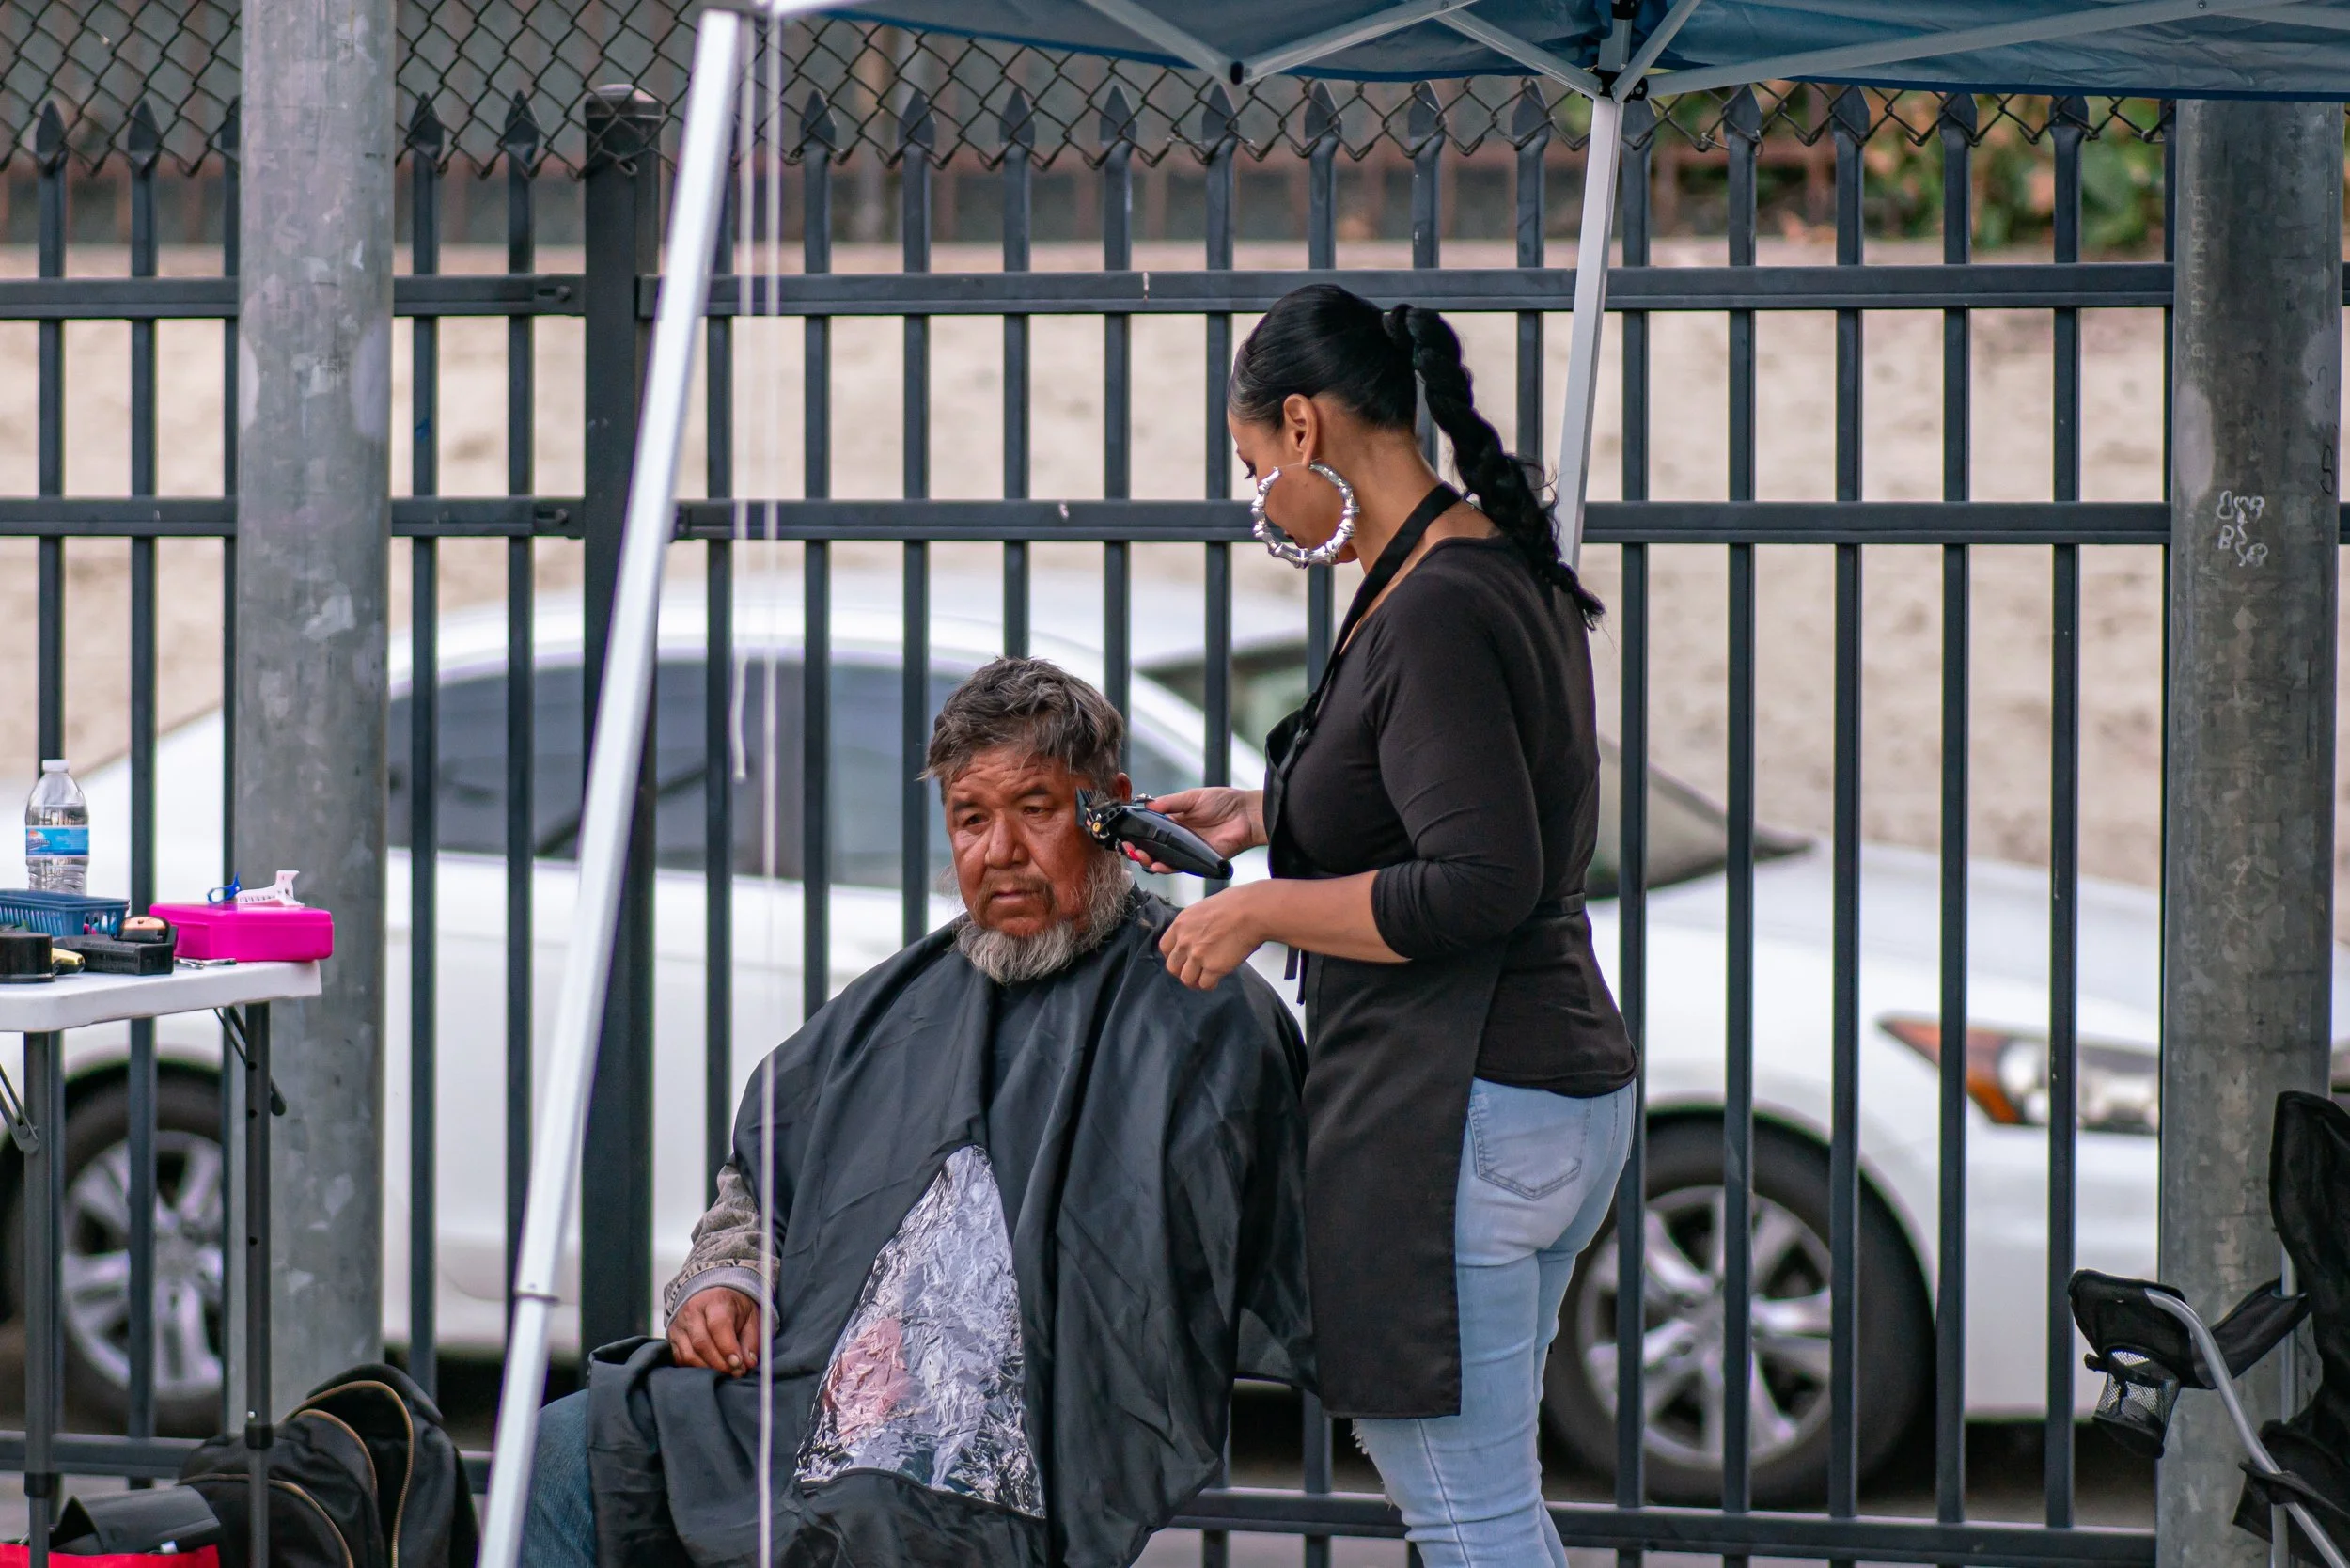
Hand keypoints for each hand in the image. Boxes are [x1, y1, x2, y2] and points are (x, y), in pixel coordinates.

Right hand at [668, 1285, 760, 1375]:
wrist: (712, 1296)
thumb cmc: (733, 1308)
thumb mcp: (750, 1316)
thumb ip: (751, 1340)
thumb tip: (749, 1363)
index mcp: (715, 1300)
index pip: (718, 1325)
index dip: (728, 1347)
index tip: (738, 1363)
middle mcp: (692, 1311)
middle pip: (701, 1343)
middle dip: (719, 1363)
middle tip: (735, 1372)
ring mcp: (679, 1325)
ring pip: (688, 1354)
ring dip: (707, 1369)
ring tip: (724, 1372)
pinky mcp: (671, 1338)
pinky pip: (680, 1359)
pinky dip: (695, 1369)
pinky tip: (710, 1370)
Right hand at [1137, 788, 1265, 871]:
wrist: (1246, 815)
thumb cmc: (1224, 802)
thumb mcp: (1192, 797)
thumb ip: (1170, 803)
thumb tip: (1147, 805)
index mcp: (1175, 820)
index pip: (1150, 828)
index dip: (1137, 832)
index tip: (1126, 832)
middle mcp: (1178, 836)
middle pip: (1151, 846)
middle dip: (1137, 848)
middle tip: (1129, 847)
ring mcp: (1186, 849)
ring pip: (1161, 858)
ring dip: (1147, 859)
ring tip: (1139, 855)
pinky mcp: (1196, 860)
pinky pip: (1177, 866)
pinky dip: (1165, 867)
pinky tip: (1155, 864)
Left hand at [1159, 882, 1268, 989]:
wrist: (1252, 911)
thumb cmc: (1235, 904)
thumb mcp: (1204, 908)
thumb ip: (1194, 925)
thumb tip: (1197, 934)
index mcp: (1181, 924)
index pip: (1164, 947)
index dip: (1173, 956)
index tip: (1181, 959)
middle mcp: (1185, 941)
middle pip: (1172, 967)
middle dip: (1182, 971)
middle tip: (1192, 972)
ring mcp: (1198, 955)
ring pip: (1186, 979)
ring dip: (1195, 981)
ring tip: (1204, 978)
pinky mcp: (1213, 967)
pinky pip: (1205, 984)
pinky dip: (1210, 984)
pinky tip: (1216, 979)